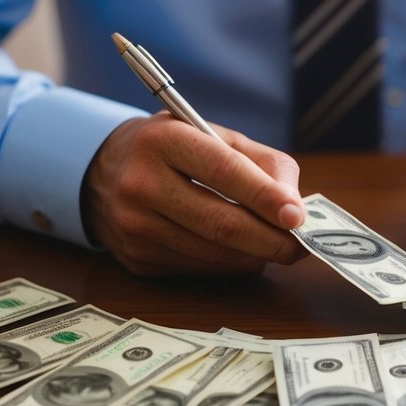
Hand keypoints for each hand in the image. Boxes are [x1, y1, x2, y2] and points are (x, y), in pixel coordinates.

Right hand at [81, 113, 307, 276]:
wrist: (104, 173)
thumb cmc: (174, 150)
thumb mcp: (214, 136)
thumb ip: (262, 162)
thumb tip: (294, 206)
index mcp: (163, 140)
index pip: (223, 171)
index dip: (265, 197)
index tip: (298, 216)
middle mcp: (141, 183)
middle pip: (221, 224)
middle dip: (272, 240)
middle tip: (302, 245)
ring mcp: (135, 226)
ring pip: (214, 254)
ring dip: (255, 255)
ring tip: (276, 245)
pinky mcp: (137, 258)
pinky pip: (199, 269)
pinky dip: (230, 265)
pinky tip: (240, 251)